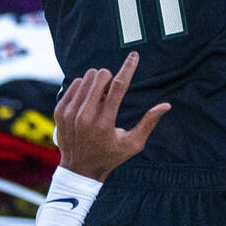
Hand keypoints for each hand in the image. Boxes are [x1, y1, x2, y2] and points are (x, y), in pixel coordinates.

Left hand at [54, 51, 169, 181]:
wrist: (78, 170)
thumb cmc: (109, 156)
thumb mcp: (133, 144)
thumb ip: (149, 123)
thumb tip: (166, 105)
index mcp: (104, 123)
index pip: (118, 86)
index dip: (128, 68)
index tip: (134, 56)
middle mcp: (85, 117)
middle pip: (100, 77)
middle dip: (110, 76)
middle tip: (112, 89)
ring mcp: (70, 114)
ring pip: (86, 77)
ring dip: (97, 81)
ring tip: (100, 96)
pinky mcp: (60, 111)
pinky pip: (74, 84)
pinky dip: (83, 86)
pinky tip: (88, 99)